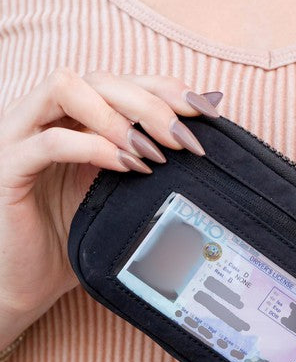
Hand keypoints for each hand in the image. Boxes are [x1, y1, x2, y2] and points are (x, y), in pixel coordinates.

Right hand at [0, 69, 221, 343]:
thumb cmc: (74, 238)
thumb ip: (147, 159)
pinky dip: (94, 147)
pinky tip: (127, 168)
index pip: (122, 81)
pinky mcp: (6, 168)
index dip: (167, 88)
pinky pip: (49, 141)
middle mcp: (44, 118)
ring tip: (153, 153)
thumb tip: (202, 133)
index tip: (208, 112)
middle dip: (151, 103)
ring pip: (65, 87)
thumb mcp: (120, 193)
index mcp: (73, 119)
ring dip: (118, 116)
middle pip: (99, 78)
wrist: (27, 283)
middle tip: (184, 141)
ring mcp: (19, 137)